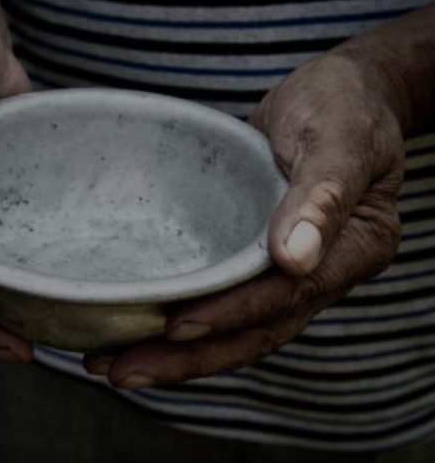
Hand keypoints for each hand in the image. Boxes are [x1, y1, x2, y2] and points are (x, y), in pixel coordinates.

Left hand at [84, 52, 404, 387]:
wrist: (341, 91)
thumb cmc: (344, 102)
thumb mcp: (340, 134)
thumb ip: (322, 194)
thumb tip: (294, 260)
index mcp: (353, 248)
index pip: (287, 296)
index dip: (232, 315)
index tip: (176, 327)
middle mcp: (321, 272)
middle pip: (253, 331)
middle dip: (186, 358)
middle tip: (120, 371)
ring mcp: (286, 271)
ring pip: (232, 327)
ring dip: (174, 353)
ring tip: (109, 364)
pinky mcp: (254, 259)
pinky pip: (220, 300)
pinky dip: (180, 320)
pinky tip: (133, 328)